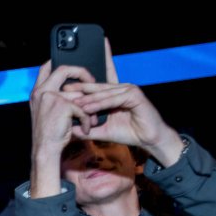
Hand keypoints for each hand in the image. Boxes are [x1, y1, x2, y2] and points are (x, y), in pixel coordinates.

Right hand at [29, 61, 96, 162]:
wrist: (44, 150)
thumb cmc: (49, 134)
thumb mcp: (46, 112)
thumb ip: (55, 98)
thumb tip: (76, 90)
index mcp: (37, 92)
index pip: (45, 67)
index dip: (58, 62)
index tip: (72, 65)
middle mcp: (41, 91)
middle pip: (64, 70)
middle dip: (82, 73)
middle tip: (92, 81)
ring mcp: (50, 97)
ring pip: (78, 92)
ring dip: (90, 105)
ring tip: (92, 118)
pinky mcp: (62, 105)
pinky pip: (82, 108)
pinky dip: (87, 120)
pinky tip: (86, 129)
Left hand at [65, 40, 182, 163]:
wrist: (149, 140)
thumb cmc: (129, 133)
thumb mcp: (103, 130)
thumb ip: (89, 128)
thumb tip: (71, 130)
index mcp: (115, 93)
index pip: (100, 81)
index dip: (87, 76)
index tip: (71, 75)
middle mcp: (122, 88)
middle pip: (98, 87)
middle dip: (81, 87)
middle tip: (65, 88)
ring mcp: (129, 89)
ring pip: (104, 94)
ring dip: (89, 99)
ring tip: (75, 102)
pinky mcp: (135, 95)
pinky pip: (113, 100)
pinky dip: (100, 104)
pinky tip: (89, 108)